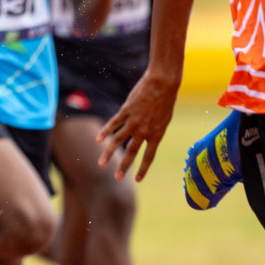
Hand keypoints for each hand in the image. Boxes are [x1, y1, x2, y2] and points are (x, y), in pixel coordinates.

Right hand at [97, 66, 180, 180]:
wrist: (162, 84)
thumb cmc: (166, 99)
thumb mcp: (164, 118)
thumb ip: (152, 129)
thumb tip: (142, 134)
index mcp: (157, 134)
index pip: (149, 156)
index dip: (143, 169)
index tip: (137, 180)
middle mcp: (144, 131)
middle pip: (132, 152)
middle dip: (124, 166)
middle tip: (117, 177)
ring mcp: (133, 121)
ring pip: (118, 141)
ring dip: (108, 153)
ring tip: (101, 164)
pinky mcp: (125, 111)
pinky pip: (113, 124)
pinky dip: (105, 132)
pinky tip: (98, 139)